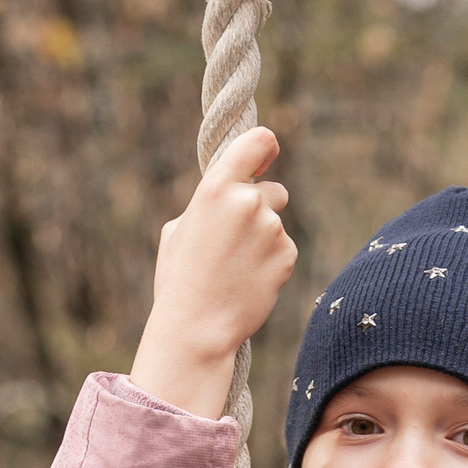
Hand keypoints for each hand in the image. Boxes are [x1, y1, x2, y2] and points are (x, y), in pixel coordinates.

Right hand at [132, 127, 297, 420]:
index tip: (268, 150)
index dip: (265, 146)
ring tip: (235, 266)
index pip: (257, 142)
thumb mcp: (179, 228)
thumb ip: (209, 202)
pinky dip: (272, 261)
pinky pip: (284, 249)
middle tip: (236, 238)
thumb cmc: (180, 276)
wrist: (198, 324)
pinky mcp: (287, 254)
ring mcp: (272, 229)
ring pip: (276, 223)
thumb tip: (230, 190)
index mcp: (216, 187)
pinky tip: (249, 279)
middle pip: (273, 190)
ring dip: (264, 238)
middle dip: (261, 207)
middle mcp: (249, 201)